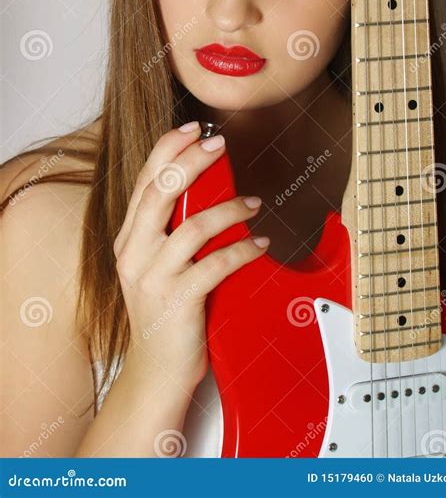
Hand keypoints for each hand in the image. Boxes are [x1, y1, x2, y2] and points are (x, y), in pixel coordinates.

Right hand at [113, 122, 269, 392]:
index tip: (193, 129)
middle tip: (220, 145)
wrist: (155, 372)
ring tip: (254, 203)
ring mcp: (153, 278)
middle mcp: (134, 253)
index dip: (167, 149)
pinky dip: (243, 249)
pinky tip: (260, 243)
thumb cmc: (164, 313)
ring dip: (230, 209)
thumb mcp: (156, 266)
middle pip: (160, 191)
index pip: (144, 181)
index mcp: (128, 239)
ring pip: (193, 226)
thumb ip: (170, 230)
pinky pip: (216, 264)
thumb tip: (206, 190)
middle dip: (191, 160)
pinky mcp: (177, 301)